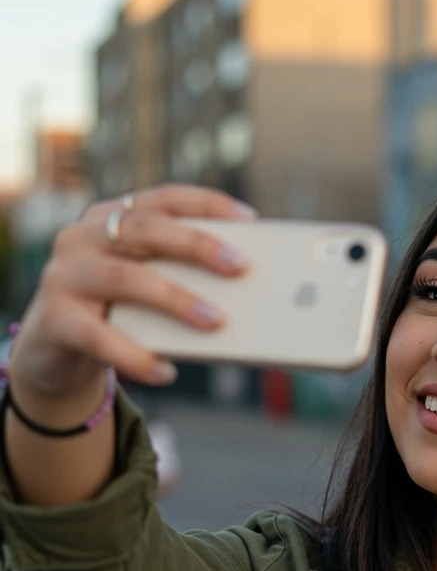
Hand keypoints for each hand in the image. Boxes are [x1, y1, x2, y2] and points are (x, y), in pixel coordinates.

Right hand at [7, 183, 256, 400]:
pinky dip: (136, 357)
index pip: (163, 199)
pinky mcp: (53, 319)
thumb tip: (241, 291)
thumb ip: (175, 276)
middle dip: (197, 245)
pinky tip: (166, 372)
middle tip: (240, 267)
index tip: (248, 218)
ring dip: (176, 300)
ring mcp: (64, 275)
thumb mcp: (143, 286)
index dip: (206, 204)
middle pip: (144, 228)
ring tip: (216, 323)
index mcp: (110, 218)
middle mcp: (82, 237)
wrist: (53, 352)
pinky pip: (99, 338)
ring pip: (124, 279)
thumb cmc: (114, 313)